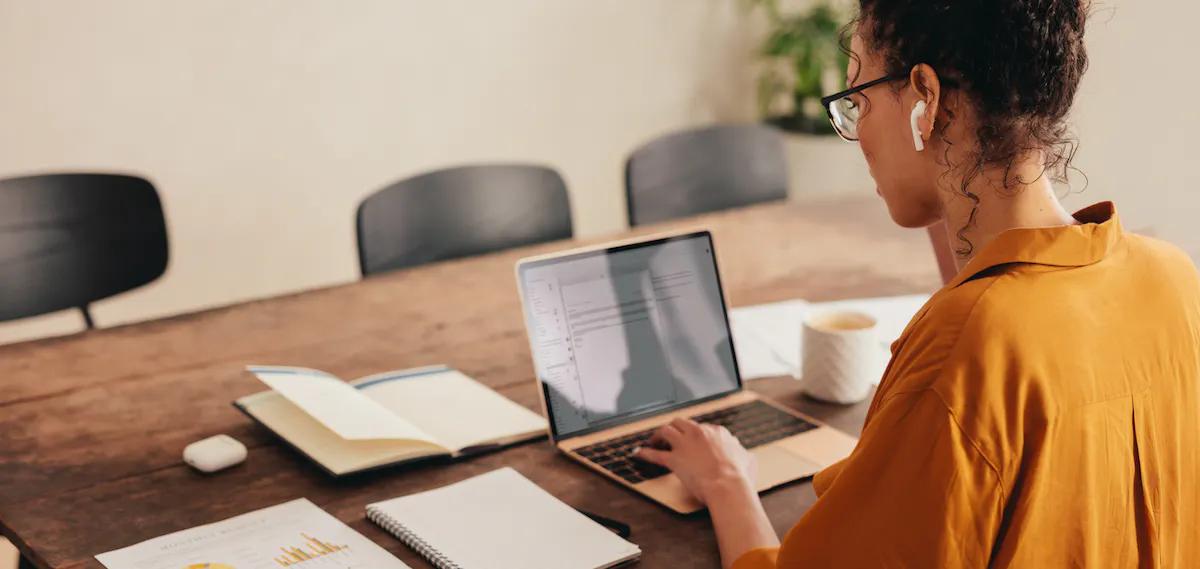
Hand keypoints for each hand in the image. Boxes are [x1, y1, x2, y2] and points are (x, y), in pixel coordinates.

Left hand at [633, 418, 756, 504]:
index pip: (702, 428)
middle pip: (681, 423)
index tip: (692, 442)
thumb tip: (744, 453)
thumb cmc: (739, 476)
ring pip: (666, 430)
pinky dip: (645, 453)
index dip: (695, 435)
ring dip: (659, 436)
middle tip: (670, 438)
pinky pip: (655, 454)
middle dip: (674, 429)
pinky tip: (639, 453)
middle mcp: (699, 433)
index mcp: (717, 432)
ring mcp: (685, 444)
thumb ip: (743, 453)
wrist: (727, 485)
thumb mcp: (748, 459)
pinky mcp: (674, 459)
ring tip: (655, 442)